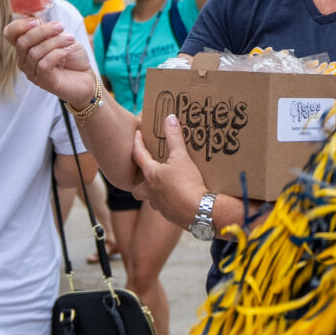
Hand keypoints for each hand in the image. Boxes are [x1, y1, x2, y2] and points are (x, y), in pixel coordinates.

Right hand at [5, 17, 96, 106]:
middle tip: (60, 26)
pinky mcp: (44, 81)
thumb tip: (40, 21)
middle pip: (22, 42)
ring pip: (35, 53)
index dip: (19, 25)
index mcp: (26, 47)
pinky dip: (57, 54)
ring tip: (70, 39)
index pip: (10, 34)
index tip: (37, 20)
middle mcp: (24, 60)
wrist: (87, 79)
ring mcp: (32, 72)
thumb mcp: (62, 38)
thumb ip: (50, 31)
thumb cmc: (73, 58)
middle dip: (42, 31)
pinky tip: (67, 51)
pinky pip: (43, 65)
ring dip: (55, 42)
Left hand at [131, 114, 208, 228]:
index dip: (137, 143)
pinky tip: (180, 198)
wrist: (199, 211)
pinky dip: (170, 202)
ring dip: (156, 194)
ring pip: (151, 200)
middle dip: (140, 183)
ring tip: (166, 186)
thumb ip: (175, 138)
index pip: (139, 156)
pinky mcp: (171, 216)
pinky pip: (166, 208)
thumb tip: (170, 118)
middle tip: (149, 176)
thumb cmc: (187, 183)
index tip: (136, 134)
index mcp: (151, 175)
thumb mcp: (182, 157)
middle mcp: (151, 192)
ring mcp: (160, 206)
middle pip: (137, 189)